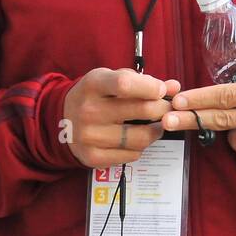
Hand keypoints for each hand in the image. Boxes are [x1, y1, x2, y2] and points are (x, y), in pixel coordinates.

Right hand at [63, 68, 181, 167]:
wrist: (61, 120)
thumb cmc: (96, 96)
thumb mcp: (112, 78)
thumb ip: (143, 81)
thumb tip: (174, 87)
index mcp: (93, 85)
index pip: (124, 84)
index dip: (150, 87)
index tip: (162, 90)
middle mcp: (88, 110)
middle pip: (141, 111)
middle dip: (163, 109)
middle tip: (167, 108)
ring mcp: (89, 136)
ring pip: (141, 137)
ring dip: (156, 131)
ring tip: (156, 124)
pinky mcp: (92, 157)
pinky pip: (132, 154)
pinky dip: (140, 147)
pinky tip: (136, 138)